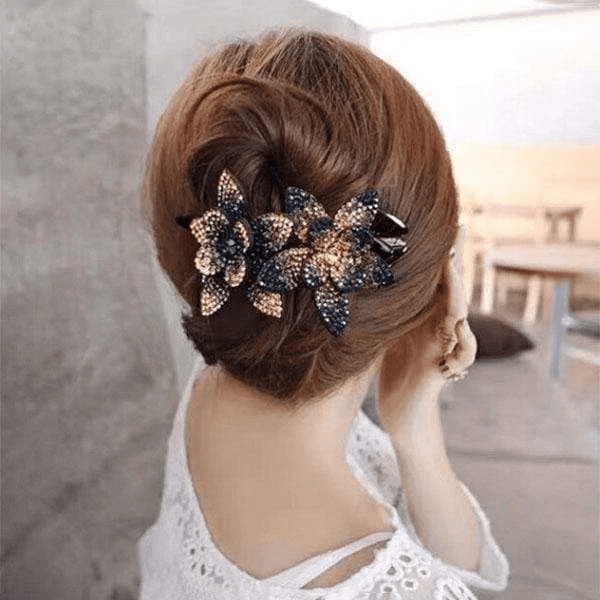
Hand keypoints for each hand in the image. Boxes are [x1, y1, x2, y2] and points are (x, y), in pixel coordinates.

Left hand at [377, 242, 476, 437]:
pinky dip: (465, 344)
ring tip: (454, 271)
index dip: (434, 254)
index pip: (432, 278)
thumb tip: (356, 277)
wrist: (401, 409)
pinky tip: (461, 328)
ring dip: (457, 292)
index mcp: (421, 314)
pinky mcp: (443, 370)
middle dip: (451, 262)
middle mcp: (437, 326)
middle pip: (450, 289)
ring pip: (459, 316)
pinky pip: (464, 355)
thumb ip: (382, 307)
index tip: (430, 224)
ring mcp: (443, 346)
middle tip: (452, 233)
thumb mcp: (384, 330)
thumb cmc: (393, 366)